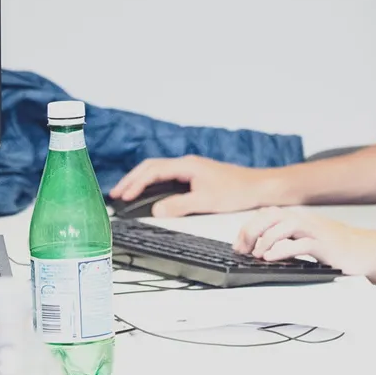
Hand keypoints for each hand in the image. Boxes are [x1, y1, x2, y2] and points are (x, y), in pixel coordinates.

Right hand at [108, 155, 281, 217]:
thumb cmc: (237, 191)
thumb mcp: (206, 201)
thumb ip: (179, 206)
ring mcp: (192, 169)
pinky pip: (168, 177)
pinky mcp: (196, 176)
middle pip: (151, 167)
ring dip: (141, 181)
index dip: (134, 183)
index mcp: (187, 165)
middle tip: (115, 195)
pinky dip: (154, 184)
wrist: (260, 186)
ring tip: (125, 194)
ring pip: (159, 171)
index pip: (153, 170)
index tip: (122, 196)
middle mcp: (188, 164)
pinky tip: (150, 194)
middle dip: (131, 180)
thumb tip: (156, 211)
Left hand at [233, 207, 375, 281]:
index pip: (271, 214)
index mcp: (306, 221)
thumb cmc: (351, 253)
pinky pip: (300, 244)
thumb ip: (297, 244)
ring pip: (284, 225)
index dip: (251, 227)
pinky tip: (272, 258)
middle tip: (242, 249)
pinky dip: (281, 250)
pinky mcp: (328, 247)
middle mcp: (310, 222)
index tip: (240, 244)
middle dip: (252, 230)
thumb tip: (270, 252)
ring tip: (257, 254)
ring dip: (265, 239)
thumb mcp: (319, 244)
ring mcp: (319, 233)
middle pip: (272, 215)